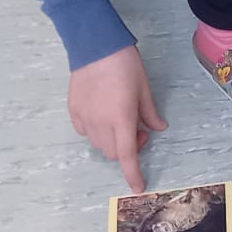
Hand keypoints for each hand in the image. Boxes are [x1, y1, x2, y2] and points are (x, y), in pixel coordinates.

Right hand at [67, 45, 166, 191]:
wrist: (95, 45)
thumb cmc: (124, 64)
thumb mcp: (144, 89)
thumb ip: (150, 113)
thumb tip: (158, 128)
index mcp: (121, 118)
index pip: (127, 155)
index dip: (133, 174)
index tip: (138, 187)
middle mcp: (100, 122)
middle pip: (114, 153)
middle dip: (128, 149)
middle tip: (139, 131)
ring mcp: (84, 117)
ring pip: (99, 144)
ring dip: (113, 141)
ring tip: (121, 121)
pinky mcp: (74, 110)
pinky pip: (86, 132)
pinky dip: (97, 132)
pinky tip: (104, 116)